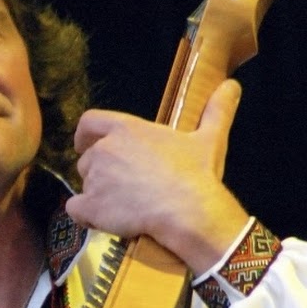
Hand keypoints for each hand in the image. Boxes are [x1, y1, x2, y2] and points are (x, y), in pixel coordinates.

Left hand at [65, 79, 248, 273]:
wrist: (188, 211)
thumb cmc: (196, 174)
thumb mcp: (208, 139)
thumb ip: (216, 111)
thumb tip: (231, 86)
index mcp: (126, 129)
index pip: (89, 122)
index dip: (84, 135)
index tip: (85, 144)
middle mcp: (104, 150)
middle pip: (87, 159)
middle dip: (99, 172)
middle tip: (123, 186)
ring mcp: (94, 178)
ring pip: (84, 185)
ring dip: (96, 194)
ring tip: (122, 207)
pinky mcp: (90, 206)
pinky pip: (75, 210)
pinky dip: (85, 216)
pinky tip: (103, 221)